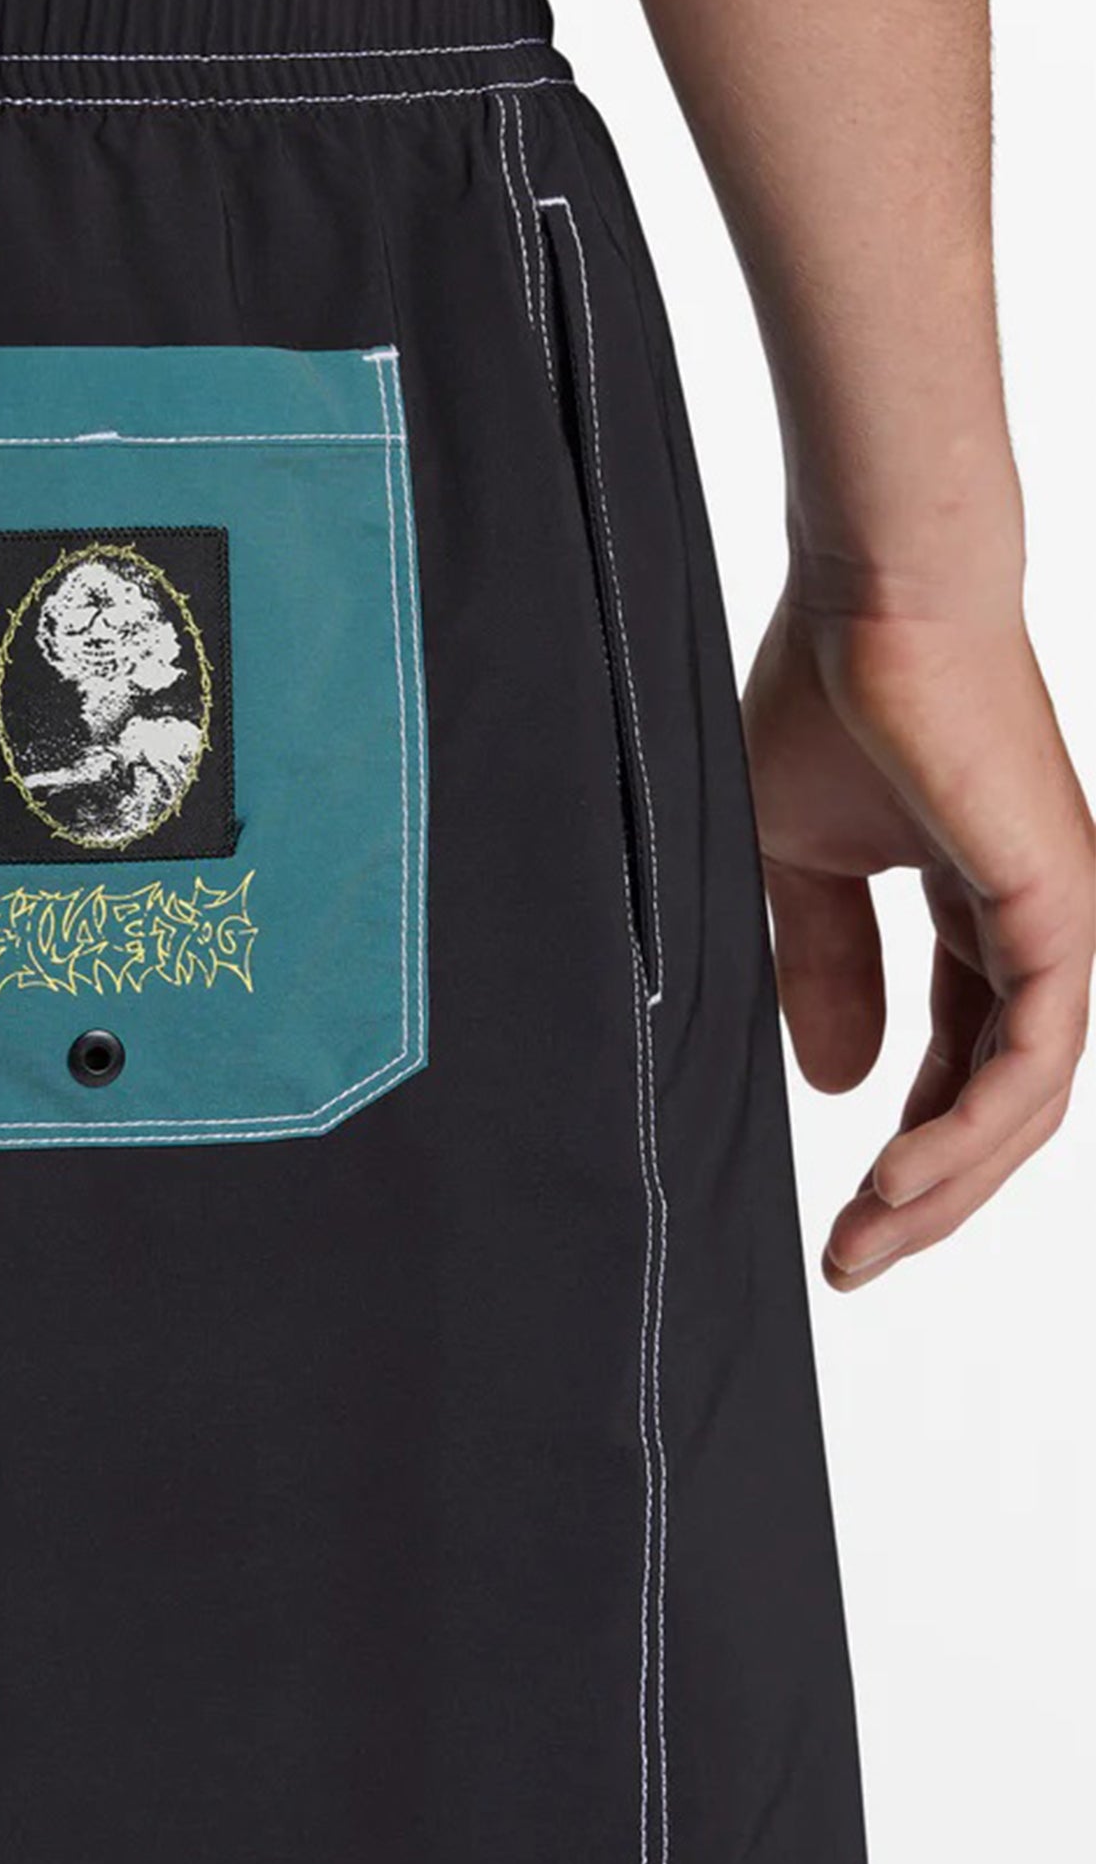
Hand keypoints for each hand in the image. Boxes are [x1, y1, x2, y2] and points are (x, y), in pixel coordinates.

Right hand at [743, 574, 1094, 1288]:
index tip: (844, 1222)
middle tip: (854, 1261)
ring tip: (868, 1238)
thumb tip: (834, 1083)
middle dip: (927, 1195)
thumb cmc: (831, 701)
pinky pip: (1031, 1060)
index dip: (908, 1150)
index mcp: (980, 912)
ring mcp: (1062, 922)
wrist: (872, 602)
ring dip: (946, 1185)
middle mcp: (1035, 928)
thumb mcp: (800, 868)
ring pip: (1024, 1102)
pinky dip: (968, 1130)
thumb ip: (824, 971)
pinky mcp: (1063, 909)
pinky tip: (899, 1175)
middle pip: (1000, 1106)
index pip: (960, 1063)